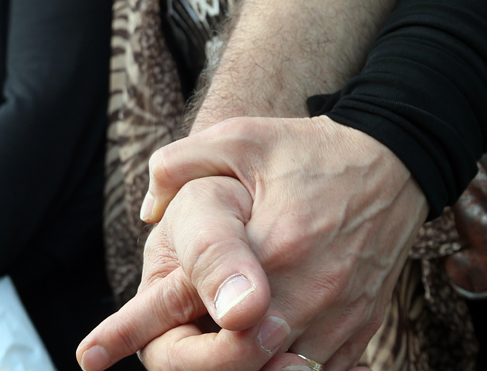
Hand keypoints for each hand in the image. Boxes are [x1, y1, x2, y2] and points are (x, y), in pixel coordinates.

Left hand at [77, 116, 427, 370]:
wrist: (396, 161)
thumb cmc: (307, 150)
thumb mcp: (239, 138)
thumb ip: (179, 165)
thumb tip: (149, 210)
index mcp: (273, 246)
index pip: (198, 307)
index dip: (139, 331)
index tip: (90, 354)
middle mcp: (309, 290)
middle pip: (238, 361)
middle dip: (192, 359)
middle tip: (165, 345)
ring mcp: (340, 316)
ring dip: (238, 366)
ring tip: (207, 340)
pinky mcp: (360, 329)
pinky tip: (260, 351)